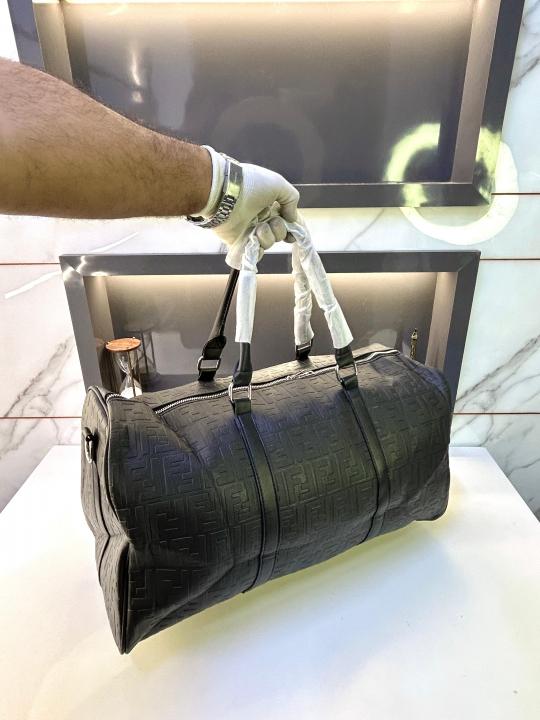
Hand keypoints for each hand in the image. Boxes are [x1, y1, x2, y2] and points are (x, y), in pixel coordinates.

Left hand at [199, 147, 299, 265]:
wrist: (225, 193)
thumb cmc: (251, 184)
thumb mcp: (278, 184)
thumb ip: (291, 199)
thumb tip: (292, 218)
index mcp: (268, 204)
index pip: (284, 220)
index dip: (290, 227)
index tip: (292, 231)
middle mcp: (259, 217)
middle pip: (278, 233)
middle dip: (279, 229)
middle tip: (270, 222)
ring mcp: (248, 231)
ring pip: (268, 243)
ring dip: (267, 237)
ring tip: (258, 228)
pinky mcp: (238, 242)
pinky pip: (254, 254)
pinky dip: (258, 250)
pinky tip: (255, 240)